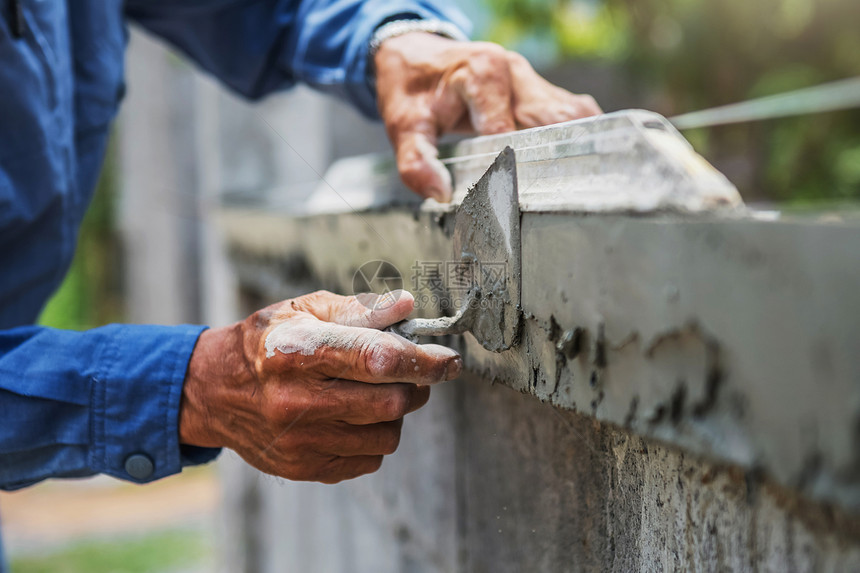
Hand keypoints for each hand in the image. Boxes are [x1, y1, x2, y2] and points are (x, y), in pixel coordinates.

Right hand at [179, 290, 460, 482]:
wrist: (213, 390)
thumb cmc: (266, 342)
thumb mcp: (303, 310)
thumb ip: (358, 309)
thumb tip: (406, 307)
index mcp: (299, 351)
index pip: (377, 359)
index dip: (423, 360)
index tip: (448, 360)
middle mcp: (297, 400)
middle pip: (390, 402)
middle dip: (415, 386)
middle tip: (412, 372)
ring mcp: (300, 440)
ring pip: (386, 435)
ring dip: (396, 412)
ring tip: (377, 393)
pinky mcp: (304, 467)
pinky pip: (368, 459)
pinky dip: (375, 437)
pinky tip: (355, 416)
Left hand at [374, 33, 601, 201]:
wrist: (415, 55)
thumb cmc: (411, 89)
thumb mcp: (403, 125)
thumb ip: (416, 161)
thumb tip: (440, 195)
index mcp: (482, 73)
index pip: (508, 132)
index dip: (510, 168)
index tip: (510, 200)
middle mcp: (515, 71)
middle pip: (552, 121)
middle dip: (554, 160)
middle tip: (552, 198)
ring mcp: (532, 79)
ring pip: (571, 116)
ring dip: (572, 149)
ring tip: (570, 185)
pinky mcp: (542, 90)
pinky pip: (572, 115)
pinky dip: (575, 140)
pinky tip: (571, 167)